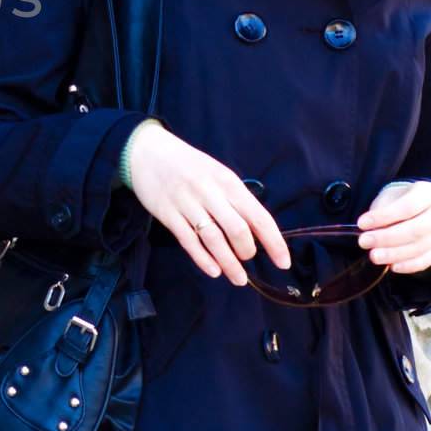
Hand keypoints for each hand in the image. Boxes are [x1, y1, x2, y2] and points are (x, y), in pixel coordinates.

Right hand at [124, 122, 291, 283]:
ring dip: (229, 263)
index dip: (274, 242)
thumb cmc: (187, 164)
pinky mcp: (167, 214)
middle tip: (248, 262)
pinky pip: (188, 241)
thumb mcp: (217, 173)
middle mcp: (210, 192)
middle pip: (237, 230)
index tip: (283, 262)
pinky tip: (213, 270)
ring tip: (238, 279)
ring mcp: (187, 204)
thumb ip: (234, 198)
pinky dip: (203, 259)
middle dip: (247, 252)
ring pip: (214, 239)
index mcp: (227, 182)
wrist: (146, 152)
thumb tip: (256, 229)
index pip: (258, 217)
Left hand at [356, 180, 430, 273]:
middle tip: (364, 242)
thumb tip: (371, 232)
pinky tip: (391, 266)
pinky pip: (425, 261)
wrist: (408, 208)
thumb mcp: (386, 199)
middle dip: (388, 238)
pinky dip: (408, 265)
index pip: (409, 205)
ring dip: (394, 254)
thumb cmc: (395, 201)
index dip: (384, 216)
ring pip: (420, 247)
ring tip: (373, 256)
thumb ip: (381, 213)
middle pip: (417, 229)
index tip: (361, 223)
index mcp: (429, 192)